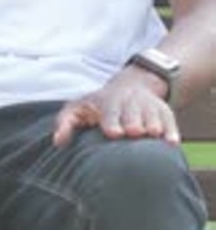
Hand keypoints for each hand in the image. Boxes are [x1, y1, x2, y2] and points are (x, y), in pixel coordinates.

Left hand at [53, 64, 179, 147]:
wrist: (131, 86)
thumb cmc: (99, 105)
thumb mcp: (79, 108)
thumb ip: (66, 123)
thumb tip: (57, 141)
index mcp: (109, 102)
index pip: (110, 111)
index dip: (112, 121)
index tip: (113, 133)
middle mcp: (129, 102)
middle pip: (132, 112)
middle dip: (133, 121)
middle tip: (135, 132)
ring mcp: (148, 106)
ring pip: (152, 114)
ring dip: (153, 124)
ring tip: (154, 134)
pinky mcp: (163, 111)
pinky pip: (169, 120)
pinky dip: (171, 130)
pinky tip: (172, 143)